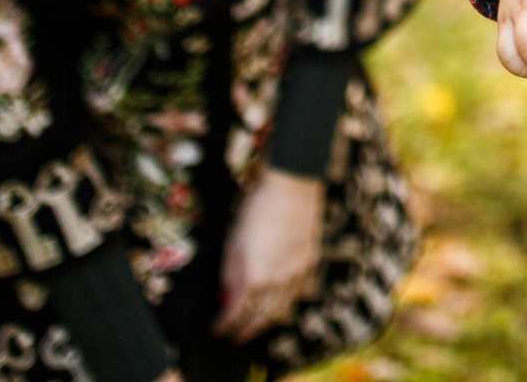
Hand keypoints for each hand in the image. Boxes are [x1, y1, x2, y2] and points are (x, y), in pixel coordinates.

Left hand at [212, 167, 322, 339]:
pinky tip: (278, 303)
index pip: (236, 313)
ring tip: (256, 325)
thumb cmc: (256, 210)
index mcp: (254, 277)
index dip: (224, 324)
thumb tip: (226, 296)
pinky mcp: (310, 264)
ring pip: (282, 309)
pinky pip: (297, 294)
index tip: (217, 329)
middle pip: (261, 318)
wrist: (292, 188)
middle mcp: (277, 282)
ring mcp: (297, 274)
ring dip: (266, 321)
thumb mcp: (232, 242)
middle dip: (246, 331)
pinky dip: (285, 304)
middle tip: (236, 337)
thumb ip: (229, 274)